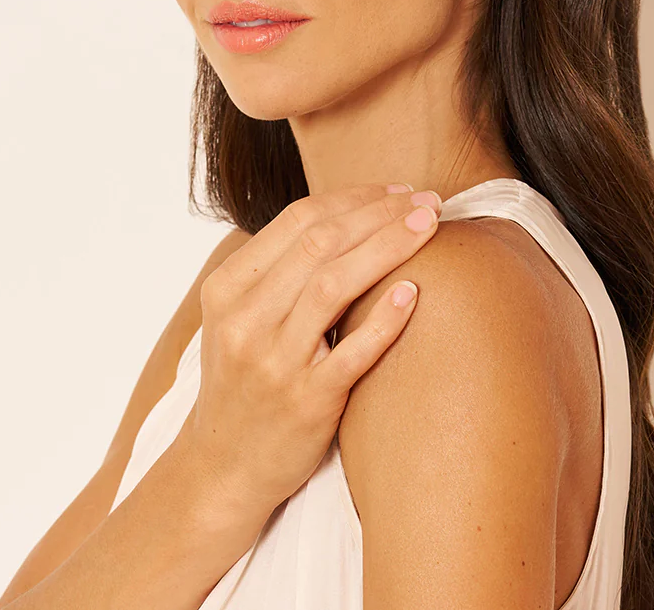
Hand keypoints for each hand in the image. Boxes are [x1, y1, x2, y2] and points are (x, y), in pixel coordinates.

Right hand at [183, 182, 440, 514]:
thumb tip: (349, 214)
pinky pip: (350, 354)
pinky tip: (412, 292)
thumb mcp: (239, 317)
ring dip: (388, 246)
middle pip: (321, 243)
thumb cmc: (245, 379)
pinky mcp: (305, 403)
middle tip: (427, 199)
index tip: (396, 189)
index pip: (297, 220)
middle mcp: (245, 320)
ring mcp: (273, 363)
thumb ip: (279, 269)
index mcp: (228, 288)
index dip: (354, 197)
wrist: (224, 465)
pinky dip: (382, 320)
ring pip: (333, 286)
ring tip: (429, 226)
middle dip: (380, 213)